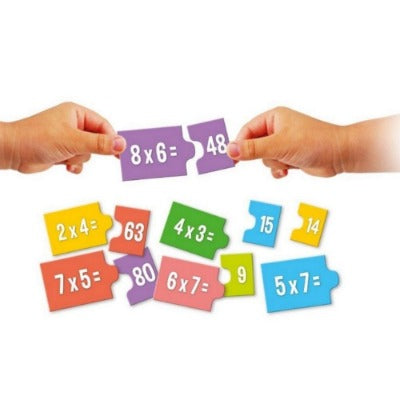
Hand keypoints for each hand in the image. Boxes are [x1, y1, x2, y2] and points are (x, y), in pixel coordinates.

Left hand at [0, 102, 125, 172]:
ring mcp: (69, 138)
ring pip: (88, 152)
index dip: (112, 139)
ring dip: (79, 157)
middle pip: (97, 140)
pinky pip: (79, 159)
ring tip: (65, 156)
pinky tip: (66, 165)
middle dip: (89, 150)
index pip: (104, 125)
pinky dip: (74, 164)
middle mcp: (74, 124)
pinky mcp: (63, 151)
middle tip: (83, 152)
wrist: (13, 152)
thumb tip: (121, 144)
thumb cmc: (36, 138)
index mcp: (77, 113)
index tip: (119, 152)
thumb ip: (99, 143)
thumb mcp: (73, 141)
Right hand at [227, 107, 399, 177]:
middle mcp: (277, 128)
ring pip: (264, 158)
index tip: (232, 159)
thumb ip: (252, 149)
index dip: (239, 145)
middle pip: (254, 146)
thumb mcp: (278, 146)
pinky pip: (274, 165)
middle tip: (271, 157)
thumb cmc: (314, 142)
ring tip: (288, 161)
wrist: (340, 155)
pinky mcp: (289, 155)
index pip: (247, 131)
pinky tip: (287, 171)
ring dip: (274, 163)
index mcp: (273, 118)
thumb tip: (229, 150)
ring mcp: (283, 143)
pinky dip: (278, 170)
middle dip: (263, 156)